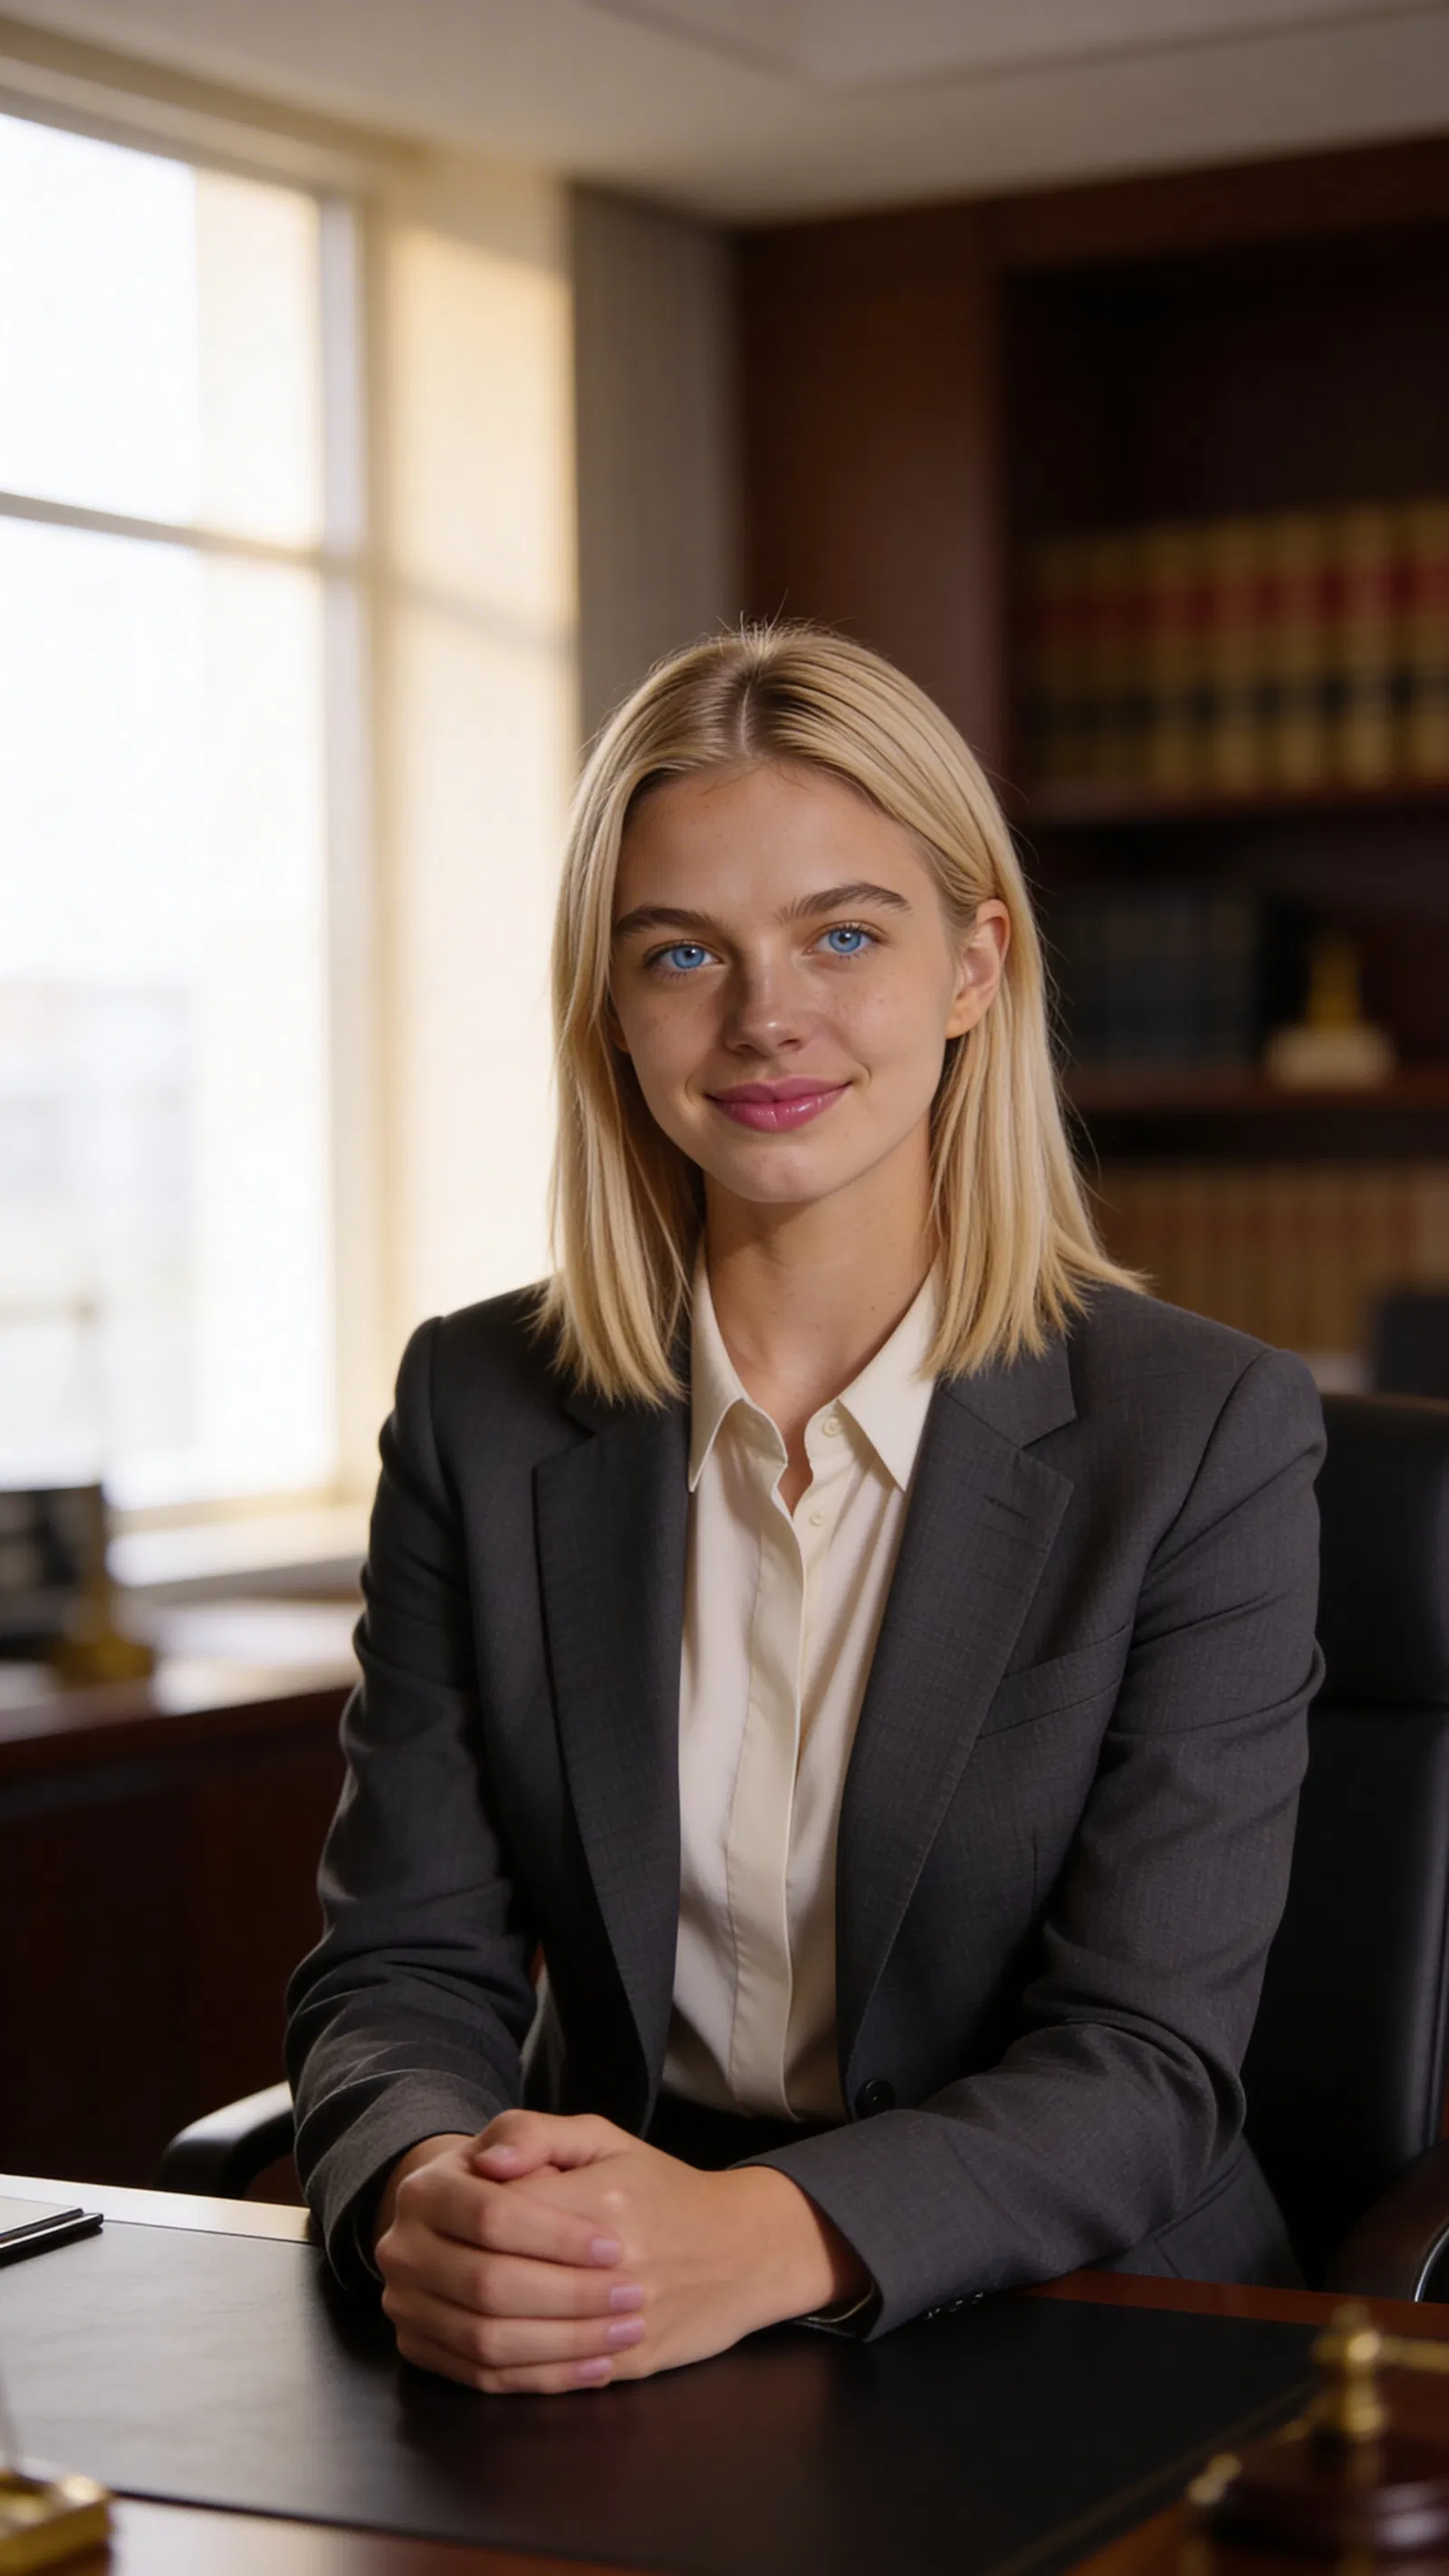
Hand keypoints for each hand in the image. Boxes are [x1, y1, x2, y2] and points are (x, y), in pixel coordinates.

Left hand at [374, 2114, 865, 2394]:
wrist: (742, 2250)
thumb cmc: (662, 2189)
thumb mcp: (603, 2138)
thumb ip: (534, 2134)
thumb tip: (478, 2161)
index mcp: (605, 2200)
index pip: (498, 2215)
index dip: (470, 2215)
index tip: (466, 2206)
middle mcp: (617, 2265)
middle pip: (494, 2285)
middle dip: (457, 2274)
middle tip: (446, 2261)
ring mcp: (621, 2325)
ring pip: (507, 2342)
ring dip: (464, 2323)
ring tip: (457, 2303)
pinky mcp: (626, 2369)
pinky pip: (538, 2382)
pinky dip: (496, 2370)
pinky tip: (484, 2345)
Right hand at [374, 2129, 643, 2395]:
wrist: (483, 2219)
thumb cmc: (532, 2174)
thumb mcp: (548, 2139)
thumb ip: (531, 2134)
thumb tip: (497, 2160)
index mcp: (426, 2189)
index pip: (492, 2217)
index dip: (554, 2237)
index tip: (614, 2247)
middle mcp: (402, 2249)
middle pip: (487, 2285)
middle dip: (567, 2295)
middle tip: (630, 2296)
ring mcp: (405, 2305)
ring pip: (485, 2340)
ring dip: (562, 2344)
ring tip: (624, 2332)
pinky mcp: (421, 2350)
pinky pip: (483, 2378)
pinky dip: (544, 2378)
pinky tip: (596, 2366)